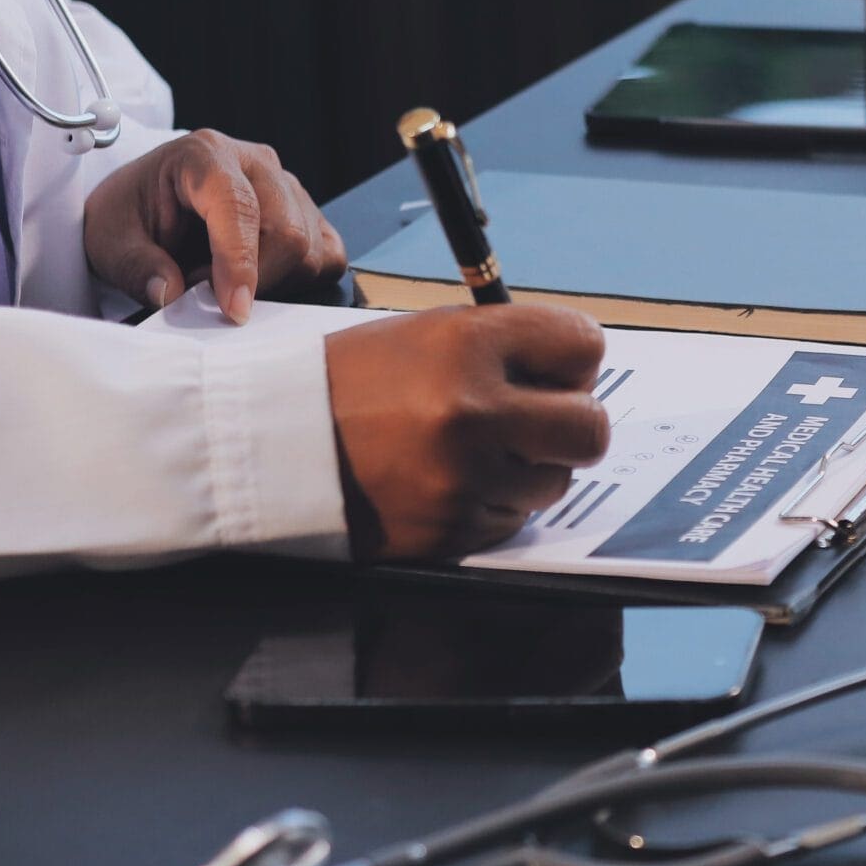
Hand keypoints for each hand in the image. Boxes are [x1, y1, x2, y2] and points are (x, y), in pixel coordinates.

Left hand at [84, 129, 347, 319]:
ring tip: (225, 282)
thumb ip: (136, 267)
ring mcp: (287, 185)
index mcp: (204, 154)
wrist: (144, 206)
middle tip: (209, 299)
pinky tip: (263, 280)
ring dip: (274, 283)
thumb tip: (171, 294)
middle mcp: (256, 162)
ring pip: (311, 248)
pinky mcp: (307, 211)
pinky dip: (303, 279)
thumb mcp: (108, 241)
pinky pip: (329, 254)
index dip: (240, 263)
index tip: (233, 310)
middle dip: (256, 281)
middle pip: (288, 231)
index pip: (240, 207)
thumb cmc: (130, 217)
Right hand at [323, 305, 611, 559]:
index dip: (574, 362)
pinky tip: (449, 482)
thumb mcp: (429, 334)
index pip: (585, 346)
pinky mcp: (451, 531)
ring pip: (555, 481)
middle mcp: (473, 412)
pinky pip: (513, 521)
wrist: (274, 444)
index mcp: (469, 345)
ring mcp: (464, 478)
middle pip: (591, 428)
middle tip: (538, 421)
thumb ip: (509, 348)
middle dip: (572, 425)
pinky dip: (493, 504)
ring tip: (475, 452)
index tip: (555, 372)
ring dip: (529, 469)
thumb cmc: (356, 381)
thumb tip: (580, 375)